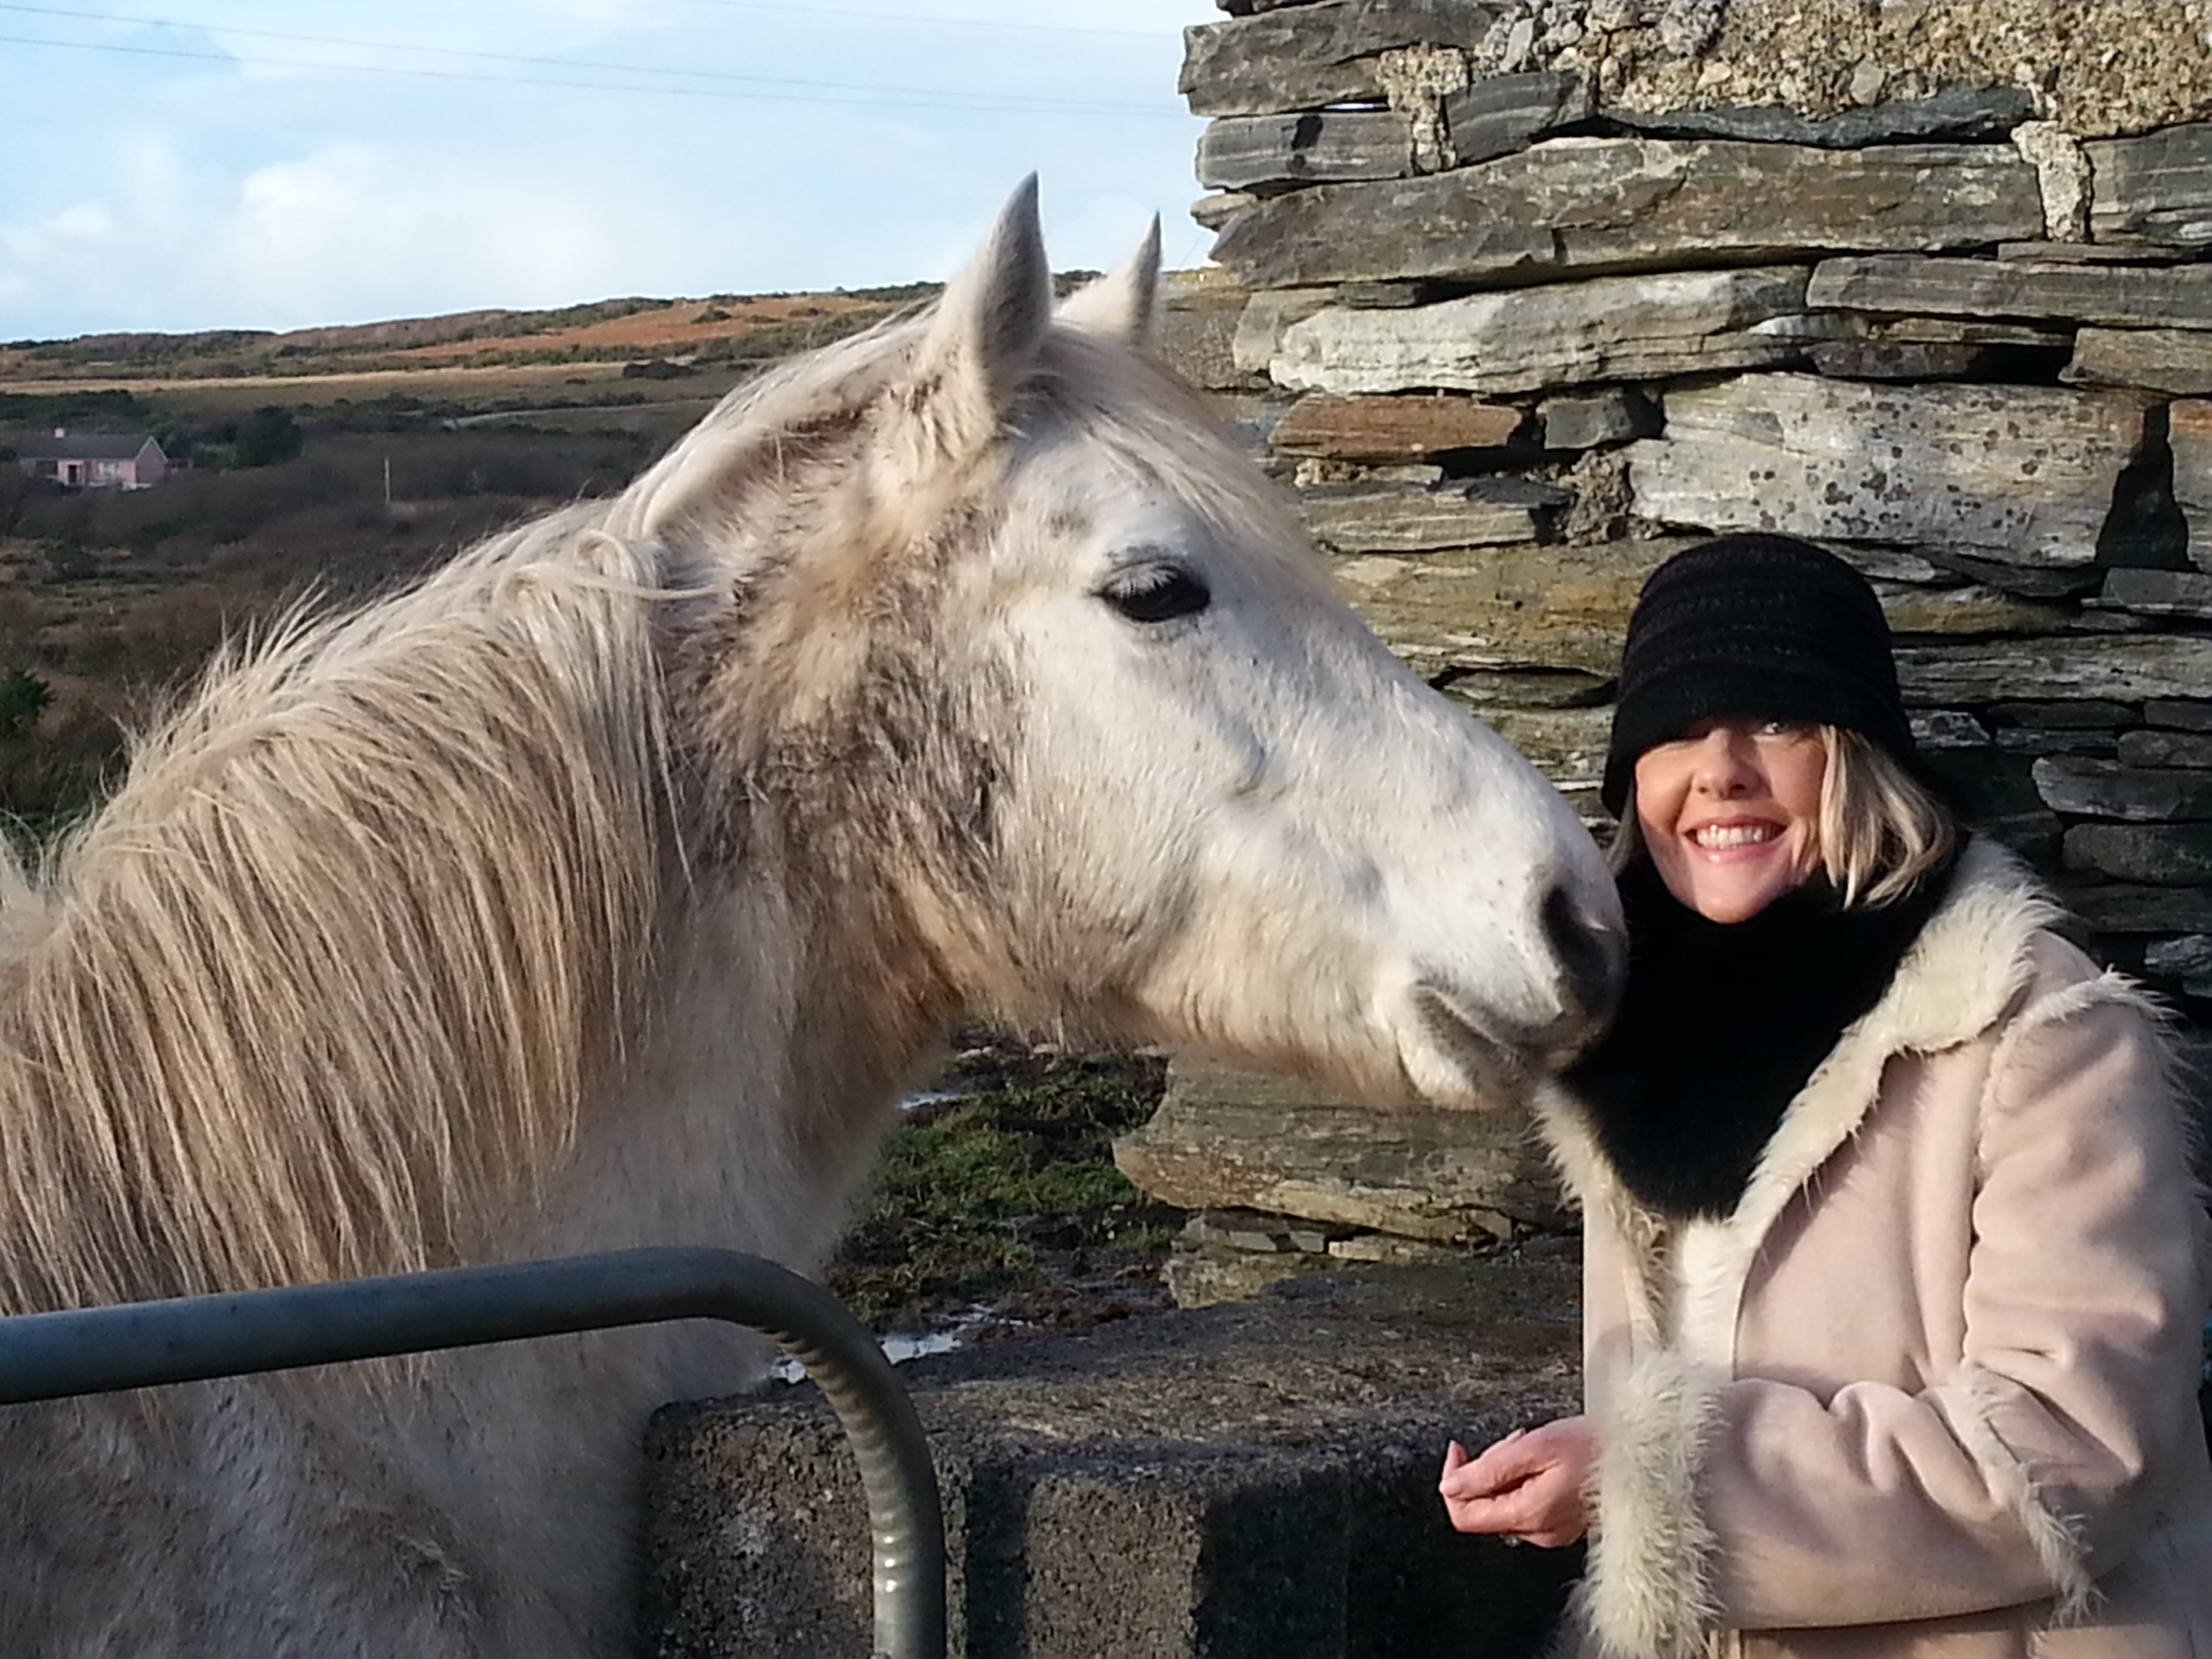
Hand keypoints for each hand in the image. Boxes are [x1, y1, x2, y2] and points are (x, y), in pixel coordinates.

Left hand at [1438, 1416, 1592, 1548]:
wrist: (1641, 1454)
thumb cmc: (1595, 1446)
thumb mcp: (1534, 1447)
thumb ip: (1488, 1470)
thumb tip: (1450, 1487)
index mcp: (1529, 1515)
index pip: (1464, 1516)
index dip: (1452, 1482)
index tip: (1458, 1452)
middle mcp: (1538, 1532)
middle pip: (1482, 1507)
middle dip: (1485, 1469)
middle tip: (1511, 1442)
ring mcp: (1551, 1531)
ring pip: (1502, 1502)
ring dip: (1505, 1470)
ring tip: (1531, 1444)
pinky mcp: (1561, 1523)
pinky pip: (1524, 1502)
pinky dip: (1523, 1478)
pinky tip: (1544, 1458)